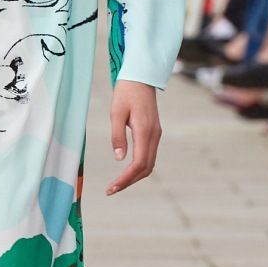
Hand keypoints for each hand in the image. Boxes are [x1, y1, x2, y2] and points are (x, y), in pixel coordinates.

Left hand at [107, 80, 161, 195]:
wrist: (141, 76)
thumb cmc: (126, 92)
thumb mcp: (116, 112)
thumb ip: (117, 136)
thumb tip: (119, 158)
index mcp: (145, 131)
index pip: (138, 163)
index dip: (126, 179)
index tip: (112, 187)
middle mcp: (154, 136)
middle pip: (146, 168)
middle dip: (129, 181)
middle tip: (111, 190)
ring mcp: (156, 134)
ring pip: (149, 164)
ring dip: (134, 176)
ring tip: (117, 184)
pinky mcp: (154, 132)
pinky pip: (149, 155)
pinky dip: (138, 167)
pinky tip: (126, 170)